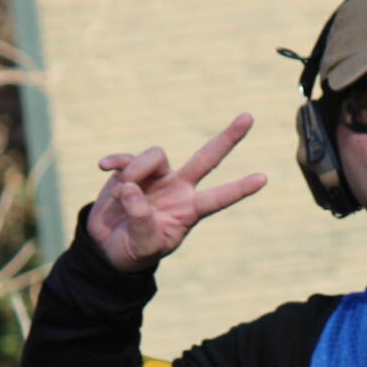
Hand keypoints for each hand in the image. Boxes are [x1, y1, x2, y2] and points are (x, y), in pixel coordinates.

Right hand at [87, 113, 266, 272]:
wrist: (108, 246)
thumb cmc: (134, 250)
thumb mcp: (143, 245)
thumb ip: (142, 220)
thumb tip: (132, 188)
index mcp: (189, 210)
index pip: (218, 198)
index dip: (239, 189)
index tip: (263, 179)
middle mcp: (179, 188)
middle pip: (207, 158)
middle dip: (228, 139)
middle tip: (249, 116)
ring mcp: (157, 176)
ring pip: (155, 156)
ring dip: (135, 172)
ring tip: (121, 195)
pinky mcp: (131, 169)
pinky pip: (127, 157)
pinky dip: (116, 162)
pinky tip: (103, 168)